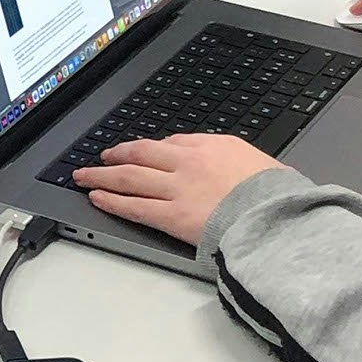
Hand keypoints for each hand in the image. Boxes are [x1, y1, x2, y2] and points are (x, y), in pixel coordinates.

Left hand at [73, 133, 285, 247]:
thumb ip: (236, 162)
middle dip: (117, 154)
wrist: (276, 218)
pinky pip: (133, 206)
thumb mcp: (262, 164)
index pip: (173, 142)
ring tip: (85, 176)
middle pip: (142, 153)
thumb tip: (230, 166)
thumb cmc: (276, 196)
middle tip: (102, 156)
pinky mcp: (170, 216)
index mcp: (213, 147)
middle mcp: (188, 162)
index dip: (151, 149)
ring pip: (129, 177)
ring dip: (102, 175)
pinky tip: (97, 198)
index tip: (141, 151)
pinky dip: (112, 201)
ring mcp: (176, 188)